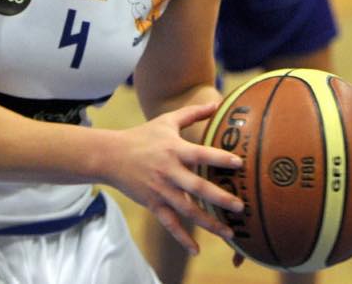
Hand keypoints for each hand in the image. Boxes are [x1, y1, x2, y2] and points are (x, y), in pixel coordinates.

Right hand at [106, 102, 243, 254]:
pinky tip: (196, 250)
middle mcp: (169, 172)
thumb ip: (193, 113)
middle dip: (219, 198)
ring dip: (208, 223)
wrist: (111, 156)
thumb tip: (217, 103)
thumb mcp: (167, 121)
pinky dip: (182, 238)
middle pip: (197, 187)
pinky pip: (169, 224)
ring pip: (187, 210)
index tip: (239, 163)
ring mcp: (161, 190)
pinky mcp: (153, 204)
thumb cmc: (143, 136)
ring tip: (229, 233)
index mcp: (175, 150)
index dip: (219, 158)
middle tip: (240, 207)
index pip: (201, 154)